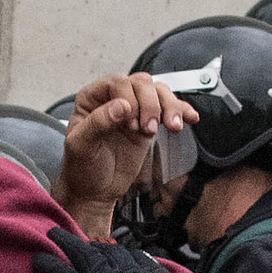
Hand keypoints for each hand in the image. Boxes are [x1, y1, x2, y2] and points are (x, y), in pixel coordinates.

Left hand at [30, 228, 205, 272]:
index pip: (139, 260)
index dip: (124, 258)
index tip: (116, 255)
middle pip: (109, 252)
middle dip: (93, 245)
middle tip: (79, 241)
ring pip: (84, 255)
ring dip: (66, 243)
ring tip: (52, 234)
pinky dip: (49, 266)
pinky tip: (36, 259)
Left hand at [52, 72, 198, 229]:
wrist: (95, 190)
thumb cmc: (82, 167)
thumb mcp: (81, 146)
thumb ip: (98, 123)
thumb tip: (121, 106)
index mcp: (93, 97)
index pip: (118, 82)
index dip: (128, 99)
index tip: (128, 123)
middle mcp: (114, 98)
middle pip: (142, 83)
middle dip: (150, 105)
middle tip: (146, 130)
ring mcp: (133, 109)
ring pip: (158, 92)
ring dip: (170, 107)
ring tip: (171, 126)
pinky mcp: (148, 122)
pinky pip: (168, 109)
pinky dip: (181, 111)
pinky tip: (189, 118)